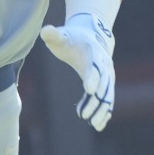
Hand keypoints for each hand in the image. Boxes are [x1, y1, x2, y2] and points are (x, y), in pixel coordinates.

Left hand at [41, 13, 115, 131]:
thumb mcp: (61, 35)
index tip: (89, 90)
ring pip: (107, 94)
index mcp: (93, 52)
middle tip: (86, 115)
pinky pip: (108, 99)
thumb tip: (45, 30)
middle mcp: (105, 64)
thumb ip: (53, 34)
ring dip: (102, 109)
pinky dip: (105, 111)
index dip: (93, 77)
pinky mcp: (106, 84)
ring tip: (94, 124)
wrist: (91, 36)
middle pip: (103, 84)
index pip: (95, 65)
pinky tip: (99, 124)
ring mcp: (108, 75)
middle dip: (95, 100)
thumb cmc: (71, 38)